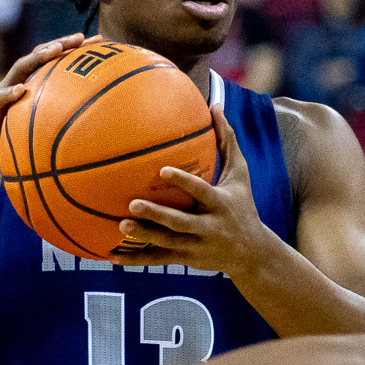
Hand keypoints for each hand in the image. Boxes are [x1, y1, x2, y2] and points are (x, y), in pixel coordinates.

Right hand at [0, 33, 84, 171]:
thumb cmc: (6, 139)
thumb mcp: (37, 130)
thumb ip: (57, 125)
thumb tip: (92, 134)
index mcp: (30, 86)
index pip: (54, 63)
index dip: (74, 52)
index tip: (98, 42)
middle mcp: (16, 83)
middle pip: (40, 56)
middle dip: (61, 44)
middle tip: (82, 37)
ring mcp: (1, 92)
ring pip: (20, 68)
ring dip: (38, 57)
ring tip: (56, 50)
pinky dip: (9, 93)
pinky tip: (21, 90)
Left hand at [117, 108, 281, 279]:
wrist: (253, 253)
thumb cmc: (243, 205)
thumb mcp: (241, 175)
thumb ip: (227, 141)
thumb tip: (215, 105)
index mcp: (221, 204)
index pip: (202, 192)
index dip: (184, 183)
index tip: (163, 171)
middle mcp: (210, 227)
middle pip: (181, 222)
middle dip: (158, 215)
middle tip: (132, 204)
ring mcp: (197, 246)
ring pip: (167, 243)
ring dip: (143, 236)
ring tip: (120, 225)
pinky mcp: (186, 259)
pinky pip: (157, 259)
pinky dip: (135, 259)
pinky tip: (111, 256)